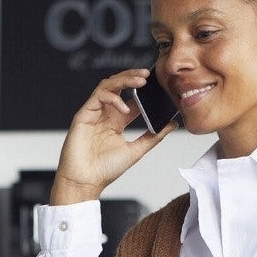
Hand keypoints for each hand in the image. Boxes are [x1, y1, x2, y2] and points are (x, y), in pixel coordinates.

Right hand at [50, 69, 177, 204]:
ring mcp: (94, 113)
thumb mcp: (136, 150)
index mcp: (116, 122)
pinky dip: (112, 97)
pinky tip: (124, 107)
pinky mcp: (83, 115)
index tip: (158, 86)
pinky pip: (98, 96)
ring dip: (124, 80)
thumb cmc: (105, 170)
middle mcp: (105, 114)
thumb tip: (172, 124)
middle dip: (132, 77)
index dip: (143, 90)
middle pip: (118, 87)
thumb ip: (153, 136)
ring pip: (108, 86)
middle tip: (148, 75)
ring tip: (140, 81)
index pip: (131, 99)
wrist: (85, 182)